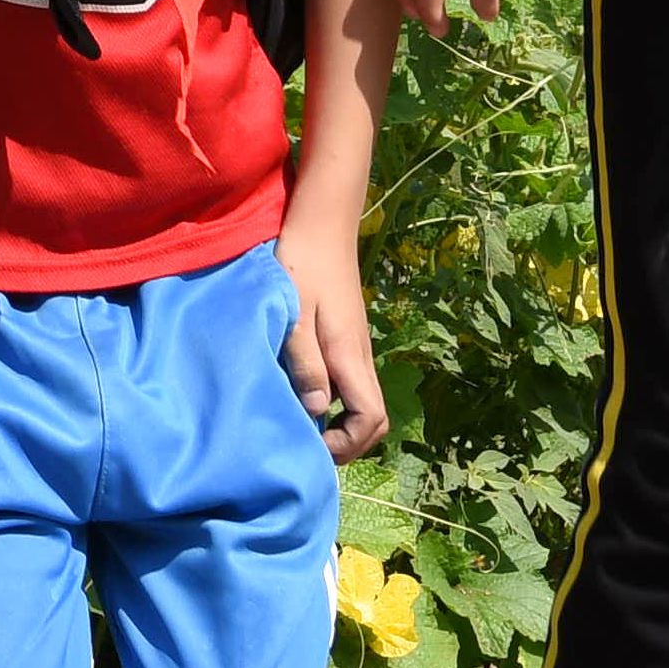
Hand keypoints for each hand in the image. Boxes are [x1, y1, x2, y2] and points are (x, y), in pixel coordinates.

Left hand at [277, 213, 389, 459]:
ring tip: (302, 425)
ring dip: (341, 423)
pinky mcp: (346, 339)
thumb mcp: (294, 315)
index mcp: (350, 356)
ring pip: (362, 403)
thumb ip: (305, 363)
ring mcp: (356, 349)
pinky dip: (335, 403)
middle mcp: (360, 357)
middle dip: (348, 442)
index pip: (370, 418)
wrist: (321, 223)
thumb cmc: (302, 264)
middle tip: (307, 444)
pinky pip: (350, 384)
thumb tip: (317, 412)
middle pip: (374, 419)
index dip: (346, 443)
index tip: (311, 444)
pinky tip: (302, 394)